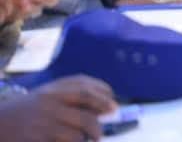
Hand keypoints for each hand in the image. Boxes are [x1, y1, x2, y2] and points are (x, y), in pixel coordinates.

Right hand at [0, 74, 115, 141]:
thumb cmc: (26, 110)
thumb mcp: (46, 95)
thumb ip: (71, 95)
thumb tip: (104, 105)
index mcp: (53, 90)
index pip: (84, 88)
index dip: (102, 94)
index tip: (112, 103)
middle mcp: (49, 103)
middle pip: (85, 109)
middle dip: (100, 118)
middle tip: (104, 126)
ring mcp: (43, 122)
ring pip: (77, 133)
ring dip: (87, 137)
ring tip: (91, 138)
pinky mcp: (37, 138)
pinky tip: (74, 141)